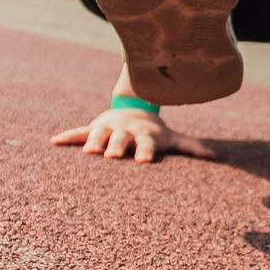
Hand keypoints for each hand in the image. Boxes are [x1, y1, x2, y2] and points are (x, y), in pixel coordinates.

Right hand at [51, 106, 213, 162]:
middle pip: (122, 138)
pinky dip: (68, 136)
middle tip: (113, 156)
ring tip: (88, 152)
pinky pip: (80, 131)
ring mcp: (109, 127)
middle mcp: (126, 130)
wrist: (134, 108)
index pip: (147, 143)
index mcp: (145, 135)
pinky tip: (54, 142)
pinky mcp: (94, 127)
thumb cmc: (154, 131)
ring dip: (94, 141)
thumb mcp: (172, 137)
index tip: (145, 161)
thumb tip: (214, 156)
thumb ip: (191, 146)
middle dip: (118, 146)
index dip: (146, 151)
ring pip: (100, 133)